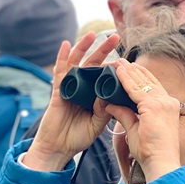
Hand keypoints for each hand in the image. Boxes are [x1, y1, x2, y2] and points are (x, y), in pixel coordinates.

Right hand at [24, 32, 120, 171]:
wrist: (57, 149)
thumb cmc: (76, 139)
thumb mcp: (96, 125)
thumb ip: (104, 110)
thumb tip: (108, 94)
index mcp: (94, 97)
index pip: (105, 77)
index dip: (115, 67)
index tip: (127, 59)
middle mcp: (82, 89)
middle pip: (93, 65)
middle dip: (104, 50)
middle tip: (115, 37)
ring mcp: (69, 89)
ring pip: (77, 63)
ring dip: (84, 47)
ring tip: (93, 34)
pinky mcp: (57, 92)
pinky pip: (60, 72)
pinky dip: (62, 57)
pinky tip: (65, 44)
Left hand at [104, 59, 181, 182]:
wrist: (161, 162)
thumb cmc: (151, 152)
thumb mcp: (135, 130)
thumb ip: (125, 115)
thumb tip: (110, 105)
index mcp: (166, 107)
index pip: (152, 87)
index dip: (140, 78)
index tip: (128, 70)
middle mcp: (167, 101)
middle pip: (148, 81)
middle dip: (134, 70)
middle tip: (120, 61)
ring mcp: (162, 102)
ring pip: (142, 82)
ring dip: (129, 71)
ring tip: (117, 63)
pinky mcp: (153, 106)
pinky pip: (136, 89)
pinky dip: (126, 80)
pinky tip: (118, 72)